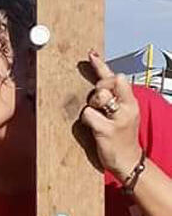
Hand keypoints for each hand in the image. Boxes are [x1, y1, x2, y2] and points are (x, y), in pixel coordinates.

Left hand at [80, 50, 142, 180]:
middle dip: (96, 90)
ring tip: (98, 118)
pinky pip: (88, 115)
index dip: (102, 66)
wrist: (128, 160)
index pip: (117, 78)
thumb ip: (111, 97)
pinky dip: (86, 120)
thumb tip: (99, 80)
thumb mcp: (122, 113)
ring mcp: (117, 118)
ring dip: (91, 107)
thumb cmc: (121, 135)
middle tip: (97, 103)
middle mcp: (127, 107)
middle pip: (106, 84)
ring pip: (96, 98)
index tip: (91, 55)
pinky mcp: (106, 130)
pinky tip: (93, 128)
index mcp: (130, 101)